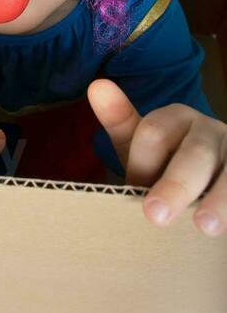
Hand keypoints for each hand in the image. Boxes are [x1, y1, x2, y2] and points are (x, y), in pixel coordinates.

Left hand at [88, 78, 226, 236]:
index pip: (155, 133)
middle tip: (155, 216)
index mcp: (178, 118)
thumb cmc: (169, 164)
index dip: (141, 166)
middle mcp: (210, 130)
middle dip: (174, 186)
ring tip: (206, 226)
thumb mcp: (142, 148)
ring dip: (219, 199)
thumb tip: (97, 86)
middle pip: (194, 154)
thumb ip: (120, 122)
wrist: (209, 184)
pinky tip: (226, 225)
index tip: (134, 194)